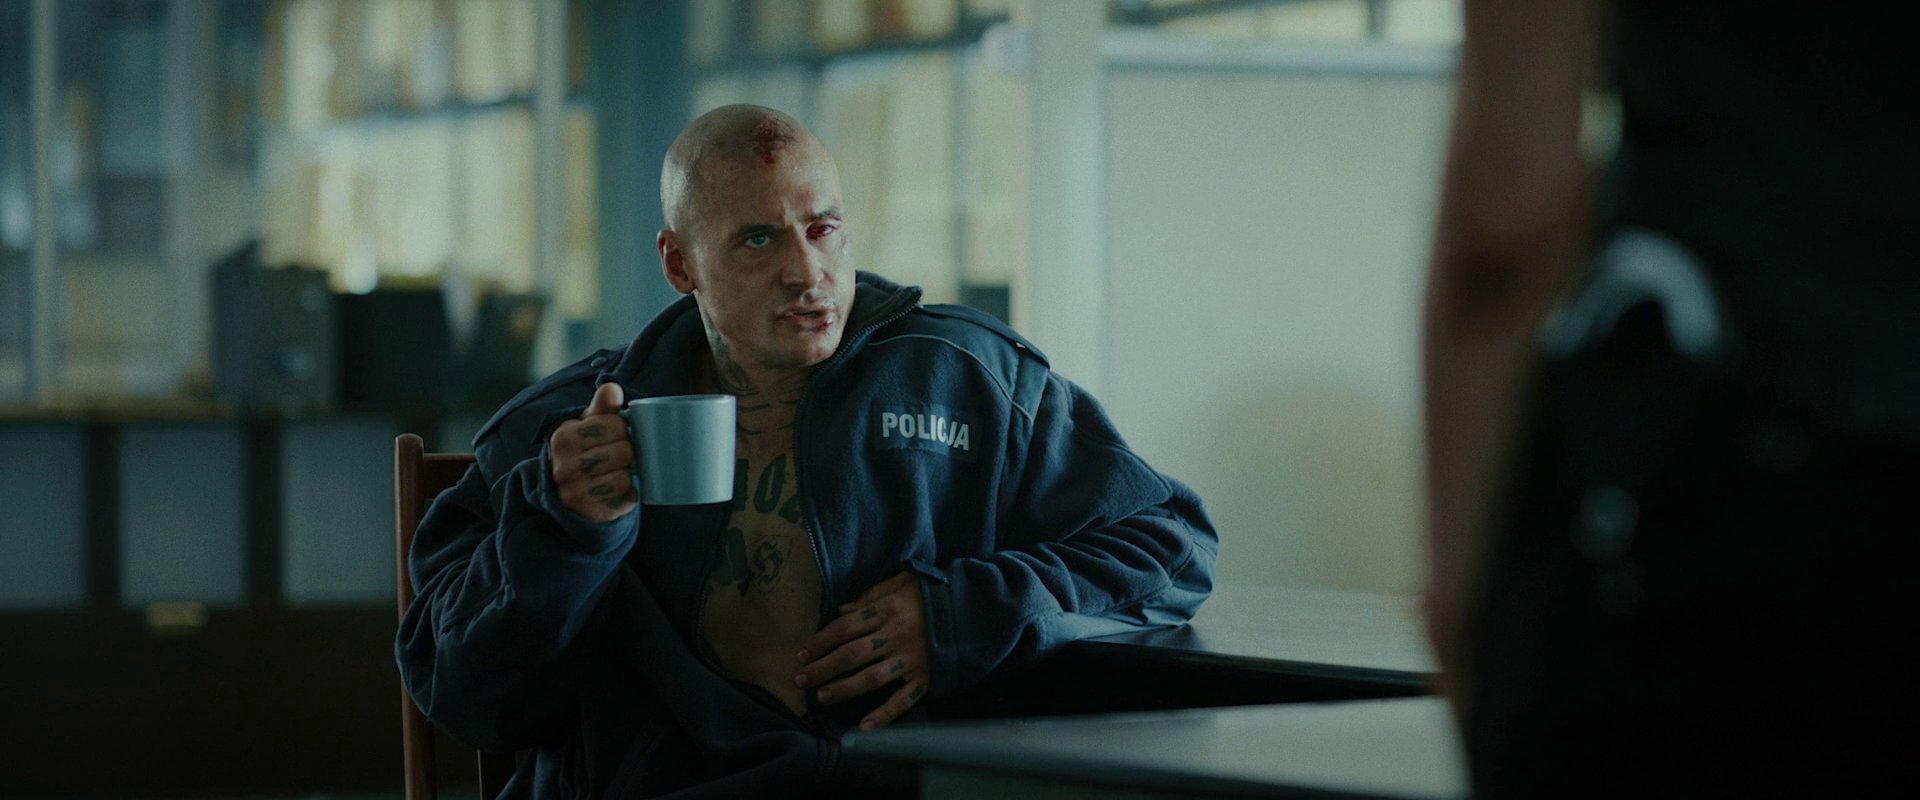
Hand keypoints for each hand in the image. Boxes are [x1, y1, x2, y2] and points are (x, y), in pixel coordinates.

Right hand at [548, 382, 636, 521]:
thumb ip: (601, 407)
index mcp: (563, 439)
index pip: (616, 425)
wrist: (568, 496)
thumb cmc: (583, 452)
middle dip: (628, 452)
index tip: (615, 435)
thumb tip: (612, 388)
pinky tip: (616, 492)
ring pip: (625, 477)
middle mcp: (564, 467)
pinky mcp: (592, 513)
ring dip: (627, 475)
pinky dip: (628, 495)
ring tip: (615, 473)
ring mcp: (576, 494)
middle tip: (618, 456)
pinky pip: (628, 499)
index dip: (622, 429)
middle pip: (625, 451)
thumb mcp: (586, 427)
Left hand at [794, 571, 930, 729]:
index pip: (844, 628)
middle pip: (851, 655)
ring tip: (822, 697)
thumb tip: (840, 611)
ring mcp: (911, 659)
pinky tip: (864, 728)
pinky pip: (903, 699)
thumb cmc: (931, 594)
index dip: (819, 642)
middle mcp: (896, 636)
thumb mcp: (901, 582)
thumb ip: (869, 595)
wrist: (972, 607)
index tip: (801, 654)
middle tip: (801, 680)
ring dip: (844, 689)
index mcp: (887, 610)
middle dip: (822, 668)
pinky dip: (885, 715)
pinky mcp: (926, 677)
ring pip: (871, 678)